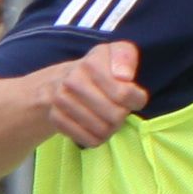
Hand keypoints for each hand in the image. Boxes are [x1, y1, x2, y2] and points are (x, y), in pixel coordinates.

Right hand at [26, 41, 146, 146]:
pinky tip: (96, 126)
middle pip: (115, 115)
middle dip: (123, 114)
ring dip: (112, 128)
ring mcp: (61, 100)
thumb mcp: (115, 53)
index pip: (123, 94)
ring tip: (108, 117)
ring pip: (103, 130)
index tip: (134, 96)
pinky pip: (89, 140)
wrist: (61, 80)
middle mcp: (72, 80)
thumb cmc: (99, 69)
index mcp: (91, 63)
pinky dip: (98, 137)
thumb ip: (125, 58)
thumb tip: (124, 76)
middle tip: (119, 108)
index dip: (136, 99)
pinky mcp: (56, 118)